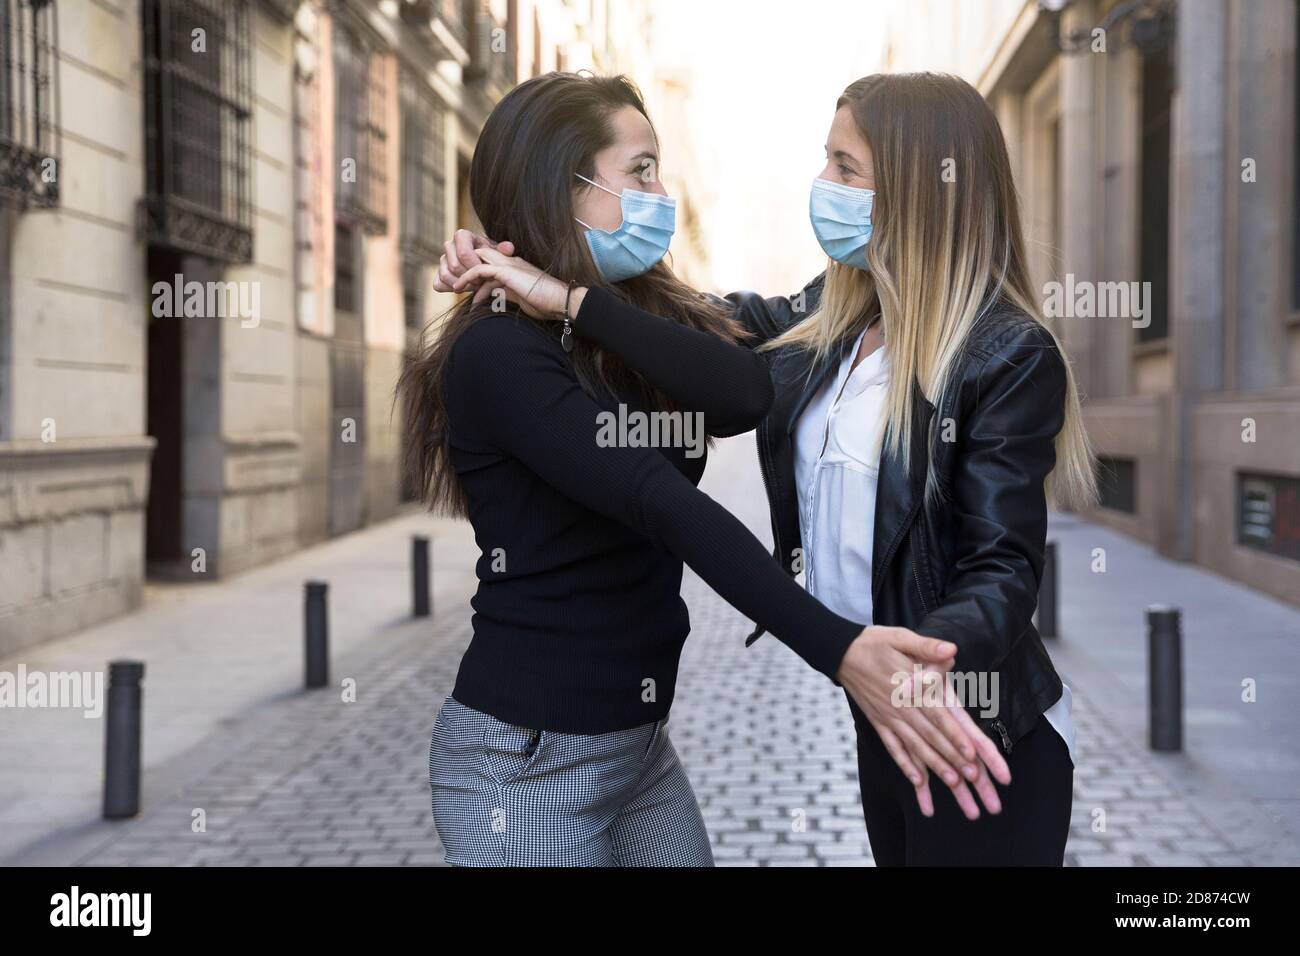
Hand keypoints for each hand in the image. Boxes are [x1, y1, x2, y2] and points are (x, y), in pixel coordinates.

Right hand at [433, 228, 515, 296]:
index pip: (463, 253)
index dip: (475, 267)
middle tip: (482, 283)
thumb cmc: (491, 257)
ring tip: (475, 286)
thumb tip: (508, 247)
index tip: (486, 274)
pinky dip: (452, 289)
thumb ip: (504, 251)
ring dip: (461, 285)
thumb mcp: (499, 253)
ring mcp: (442, 259)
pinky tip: (465, 288)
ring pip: (445, 275)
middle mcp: (449, 245)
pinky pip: (438, 284)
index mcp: (462, 235)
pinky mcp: (438, 273)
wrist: (483, 265)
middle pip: (454, 266)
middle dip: (470, 278)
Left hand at [451, 246, 586, 320]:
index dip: (475, 272)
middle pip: (480, 256)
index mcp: (515, 266)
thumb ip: (506, 293)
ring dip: (463, 273)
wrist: (563, 301)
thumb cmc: (547, 303)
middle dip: (466, 267)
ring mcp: (509, 265)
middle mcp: (511, 261)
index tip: (465, 287)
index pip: (489, 262)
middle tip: (456, 284)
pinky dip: (468, 277)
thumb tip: (493, 297)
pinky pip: (480, 270)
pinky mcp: (508, 272)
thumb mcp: (521, 298)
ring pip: (477, 260)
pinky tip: (459, 287)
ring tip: (454, 287)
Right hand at [835, 626, 1011, 818]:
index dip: (954, 734)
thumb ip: (926, 646)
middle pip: (930, 735)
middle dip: (952, 756)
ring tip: (952, 782)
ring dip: (934, 764)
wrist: (841, 653)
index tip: (971, 752)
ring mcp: (888, 717)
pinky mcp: (878, 722)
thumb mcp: (900, 637)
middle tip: (972, 776)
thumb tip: (951, 650)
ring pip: (914, 745)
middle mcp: (900, 707)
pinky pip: (892, 746)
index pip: (936, 714)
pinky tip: (916, 779)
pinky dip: (904, 763)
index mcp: (909, 686)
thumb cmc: (874, 643)